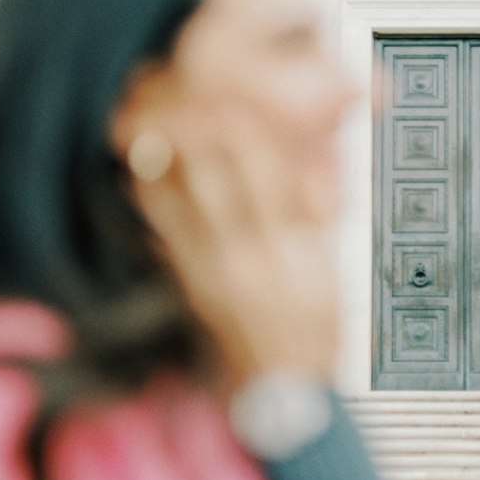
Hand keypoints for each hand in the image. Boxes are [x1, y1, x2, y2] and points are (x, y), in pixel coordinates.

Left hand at [117, 102, 341, 385]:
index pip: (269, 173)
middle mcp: (247, 256)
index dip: (252, 129)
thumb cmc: (319, 333)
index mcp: (293, 251)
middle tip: (190, 89)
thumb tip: (306, 165)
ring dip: (168, 150)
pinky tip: (147, 165)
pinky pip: (163, 227)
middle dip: (202, 127)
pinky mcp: (190, 282)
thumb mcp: (332, 271)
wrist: (286, 391)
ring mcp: (212, 270)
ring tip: (158, 114)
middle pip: (216, 174)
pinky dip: (153, 190)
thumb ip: (317, 218)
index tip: (242, 97)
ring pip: (181, 195)